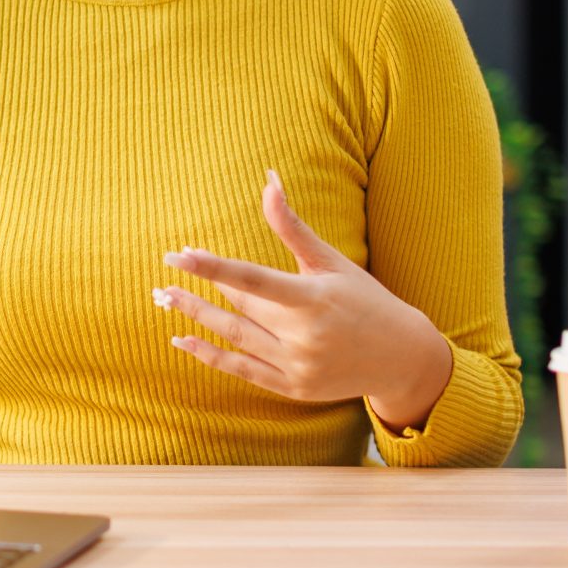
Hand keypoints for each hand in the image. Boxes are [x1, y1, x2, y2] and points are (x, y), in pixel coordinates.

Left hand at [154, 169, 453, 429]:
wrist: (402, 358)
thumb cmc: (364, 299)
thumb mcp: (331, 261)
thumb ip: (292, 227)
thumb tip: (268, 180)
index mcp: (315, 299)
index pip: (254, 279)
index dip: (213, 267)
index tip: (179, 255)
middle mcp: (305, 336)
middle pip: (241, 306)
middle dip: (205, 284)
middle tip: (172, 265)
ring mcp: (298, 366)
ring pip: (235, 337)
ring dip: (197, 317)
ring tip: (166, 297)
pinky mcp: (293, 388)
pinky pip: (241, 371)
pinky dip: (210, 356)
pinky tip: (182, 340)